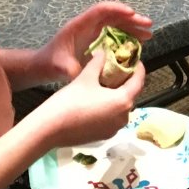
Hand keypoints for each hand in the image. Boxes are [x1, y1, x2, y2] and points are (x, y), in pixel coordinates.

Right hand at [26, 49, 146, 149]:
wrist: (49, 129)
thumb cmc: (69, 101)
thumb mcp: (85, 77)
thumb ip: (98, 63)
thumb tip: (103, 52)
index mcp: (124, 101)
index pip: (139, 81)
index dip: (138, 69)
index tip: (134, 60)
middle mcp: (124, 117)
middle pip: (131, 95)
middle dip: (126, 82)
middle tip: (118, 69)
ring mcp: (115, 128)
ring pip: (121, 107)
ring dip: (117, 96)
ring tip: (107, 84)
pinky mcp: (105, 136)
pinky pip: (112, 118)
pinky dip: (109, 108)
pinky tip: (98, 101)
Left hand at [36, 2, 153, 83]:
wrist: (42, 66)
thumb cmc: (51, 64)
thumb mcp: (61, 68)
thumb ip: (72, 70)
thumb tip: (87, 73)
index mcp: (79, 26)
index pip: (100, 10)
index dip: (117, 9)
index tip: (132, 14)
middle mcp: (88, 25)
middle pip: (113, 15)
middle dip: (132, 18)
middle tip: (148, 25)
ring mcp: (92, 31)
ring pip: (116, 23)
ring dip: (133, 27)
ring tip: (148, 34)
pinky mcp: (95, 38)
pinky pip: (114, 32)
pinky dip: (127, 35)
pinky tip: (137, 43)